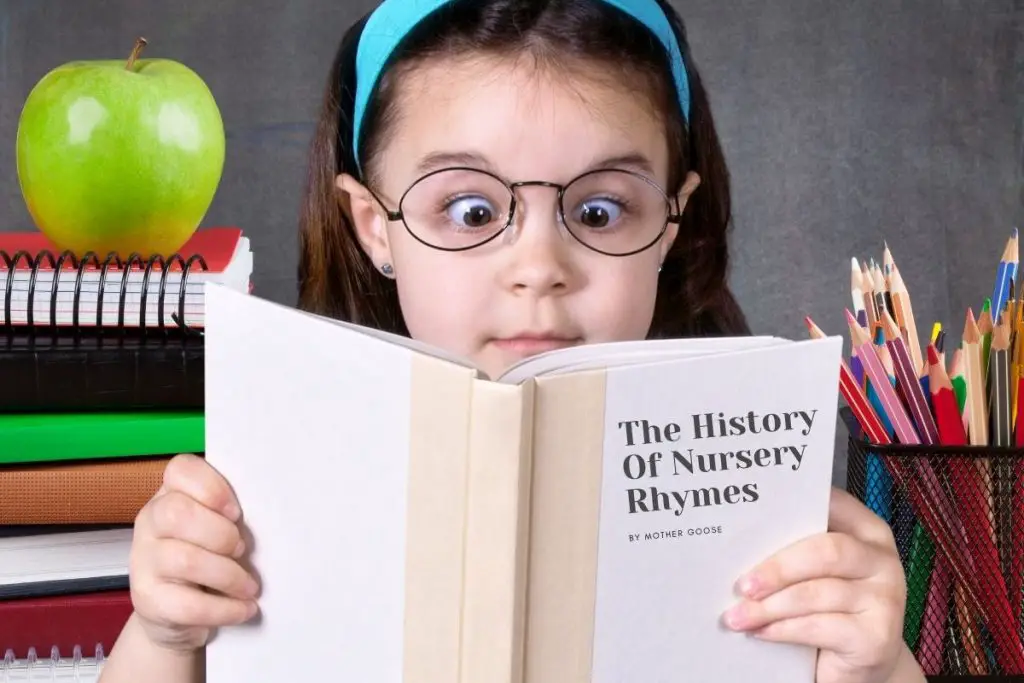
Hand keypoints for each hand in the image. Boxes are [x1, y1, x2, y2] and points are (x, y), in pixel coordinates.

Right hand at [128, 453, 258, 651]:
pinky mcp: (149, 602)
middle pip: (177, 513)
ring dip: (230, 575)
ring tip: (250, 587)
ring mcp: (144, 562)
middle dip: (221, 533)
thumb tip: (271, 513)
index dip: (212, 487)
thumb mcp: (218, 528)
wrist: (176, 615)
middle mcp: (150, 523)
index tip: (237, 512)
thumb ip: (231, 514)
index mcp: (171, 495)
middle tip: (243, 550)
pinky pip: (188, 605)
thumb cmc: (209, 558)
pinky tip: (244, 609)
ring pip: (186, 560)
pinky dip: (225, 609)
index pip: (180, 469)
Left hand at [721, 487, 909, 682]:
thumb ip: (795, 548)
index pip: (832, 506)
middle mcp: (881, 560)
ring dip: (770, 606)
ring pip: (817, 593)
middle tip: (742, 585)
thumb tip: (739, 543)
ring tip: (738, 615)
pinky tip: (761, 632)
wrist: (862, 666)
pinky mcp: (877, 637)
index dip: (796, 504)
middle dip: (777, 568)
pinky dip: (783, 629)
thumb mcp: (815, 573)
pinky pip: (820, 627)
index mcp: (866, 531)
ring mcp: (885, 599)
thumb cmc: (830, 609)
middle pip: (826, 551)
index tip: (756, 510)